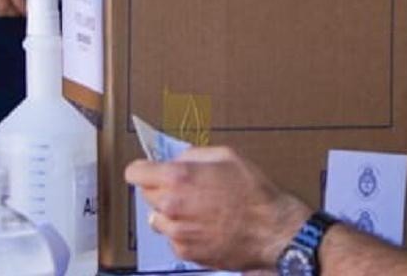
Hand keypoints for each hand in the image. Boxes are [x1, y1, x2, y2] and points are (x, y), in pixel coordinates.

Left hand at [125, 147, 309, 271]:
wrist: (271, 231)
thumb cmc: (253, 192)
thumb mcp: (226, 156)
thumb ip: (194, 154)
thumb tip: (177, 158)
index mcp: (177, 177)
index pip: (134, 173)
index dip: (142, 169)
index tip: (148, 170)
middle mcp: (171, 205)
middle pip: (146, 195)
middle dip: (160, 190)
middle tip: (186, 189)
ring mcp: (177, 232)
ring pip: (156, 219)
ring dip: (169, 213)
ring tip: (196, 210)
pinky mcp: (185, 252)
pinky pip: (173, 238)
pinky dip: (183, 232)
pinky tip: (204, 226)